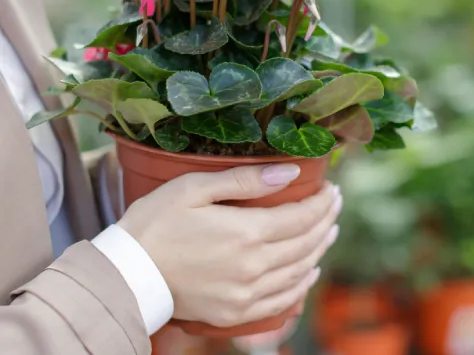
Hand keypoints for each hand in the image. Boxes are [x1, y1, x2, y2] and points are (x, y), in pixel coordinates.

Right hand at [118, 164, 341, 326]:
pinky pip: (282, 301)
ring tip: (330, 230)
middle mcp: (254, 267)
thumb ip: (246, 180)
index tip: (332, 189)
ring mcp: (246, 294)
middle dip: (326, 220)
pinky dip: (302, 284)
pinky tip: (310, 271)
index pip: (302, 217)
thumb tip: (291, 172)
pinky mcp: (236, 312)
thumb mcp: (194, 188)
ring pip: (300, 271)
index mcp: (246, 233)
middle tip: (335, 204)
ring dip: (320, 249)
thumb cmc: (155, 223)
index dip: (322, 202)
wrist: (126, 274)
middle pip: (306, 243)